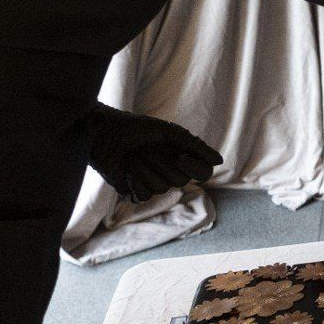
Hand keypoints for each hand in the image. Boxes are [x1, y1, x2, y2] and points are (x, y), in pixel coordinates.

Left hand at [88, 104, 220, 202]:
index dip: (195, 168)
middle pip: (181, 180)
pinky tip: (126, 169)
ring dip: (144, 169)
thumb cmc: (136, 128)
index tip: (181, 156)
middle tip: (146, 149)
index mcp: (182, 156)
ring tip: (132, 156)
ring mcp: (154, 182)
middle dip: (161, 162)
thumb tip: (219, 161)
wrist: (104, 134)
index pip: (203, 172)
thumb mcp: (170, 132)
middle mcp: (171, 171)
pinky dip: (134, 179)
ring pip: (161, 188)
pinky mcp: (136, 191)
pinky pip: (144, 194)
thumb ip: (195, 147)